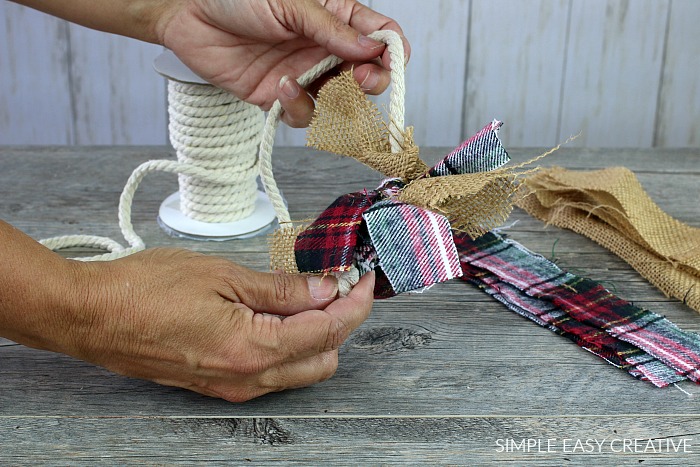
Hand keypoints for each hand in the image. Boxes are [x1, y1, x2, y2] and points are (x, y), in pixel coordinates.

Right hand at [38, 248, 374, 401]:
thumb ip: (281, 288)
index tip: (363, 277)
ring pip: (301, 369)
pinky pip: (273, 372)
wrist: (91, 316)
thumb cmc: (145, 289)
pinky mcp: (218, 383)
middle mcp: (248, 377)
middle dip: (341, 320)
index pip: (328, 330)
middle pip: (324, 358)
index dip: (354, 302)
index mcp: (252, 349)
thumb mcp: (222, 275)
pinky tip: (279, 312)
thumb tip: (326, 288)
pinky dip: (290, 344)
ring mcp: (232, 385)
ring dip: (317, 334)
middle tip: (338, 282)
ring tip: (309, 293)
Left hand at [156, 0, 409, 126]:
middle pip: (367, 74)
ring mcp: (305, 73)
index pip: (380, 36)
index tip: (389, 62)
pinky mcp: (281, 96)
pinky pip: (305, 114)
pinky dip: (299, 107)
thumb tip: (372, 50)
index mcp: (336, 16)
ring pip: (340, 102)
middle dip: (369, 82)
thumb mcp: (290, 2)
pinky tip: (282, 88)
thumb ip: (331, 28)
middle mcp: (325, 47)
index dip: (391, 52)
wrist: (187, 15)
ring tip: (307, 82)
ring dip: (333, 100)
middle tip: (358, 81)